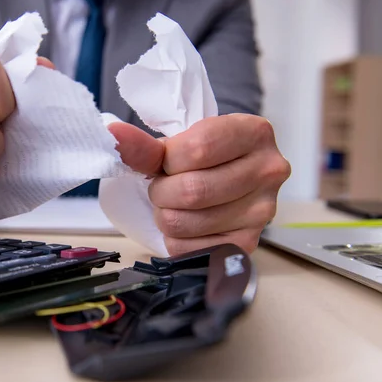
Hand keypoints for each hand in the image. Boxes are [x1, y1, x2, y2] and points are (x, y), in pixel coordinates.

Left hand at [109, 114, 290, 254]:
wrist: (230, 179)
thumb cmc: (204, 157)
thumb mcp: (183, 142)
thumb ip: (148, 145)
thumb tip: (113, 136)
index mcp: (255, 132)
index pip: (197, 149)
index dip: (166, 160)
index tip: (165, 161)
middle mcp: (268, 171)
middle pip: (192, 190)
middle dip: (161, 191)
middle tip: (162, 187)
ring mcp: (262, 212)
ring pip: (185, 222)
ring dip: (164, 215)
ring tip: (173, 205)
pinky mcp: (248, 243)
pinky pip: (189, 249)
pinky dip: (174, 239)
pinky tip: (185, 225)